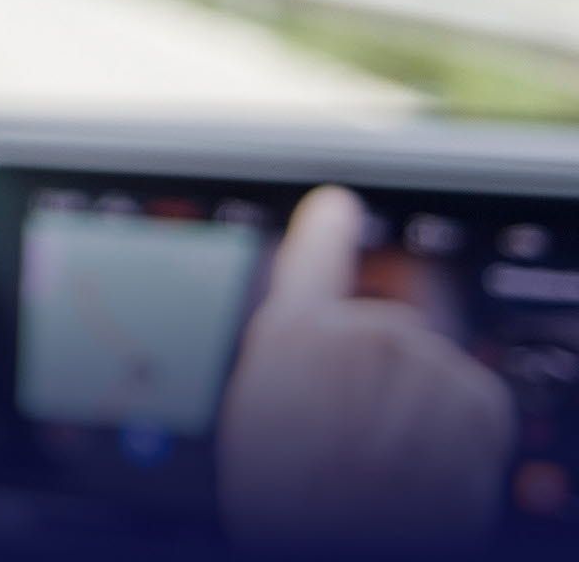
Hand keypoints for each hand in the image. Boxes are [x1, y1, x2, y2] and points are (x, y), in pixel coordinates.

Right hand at [217, 185, 514, 548]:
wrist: (341, 547)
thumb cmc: (290, 501)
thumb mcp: (260, 417)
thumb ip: (291, 358)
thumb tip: (318, 333)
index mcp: (293, 336)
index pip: (313, 259)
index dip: (326, 231)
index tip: (336, 208)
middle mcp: (363, 333)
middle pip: (383, 334)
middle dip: (379, 376)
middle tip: (352, 435)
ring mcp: (425, 362)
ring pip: (428, 370)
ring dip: (417, 408)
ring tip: (384, 463)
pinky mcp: (475, 398)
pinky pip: (468, 401)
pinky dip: (455, 433)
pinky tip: (421, 468)